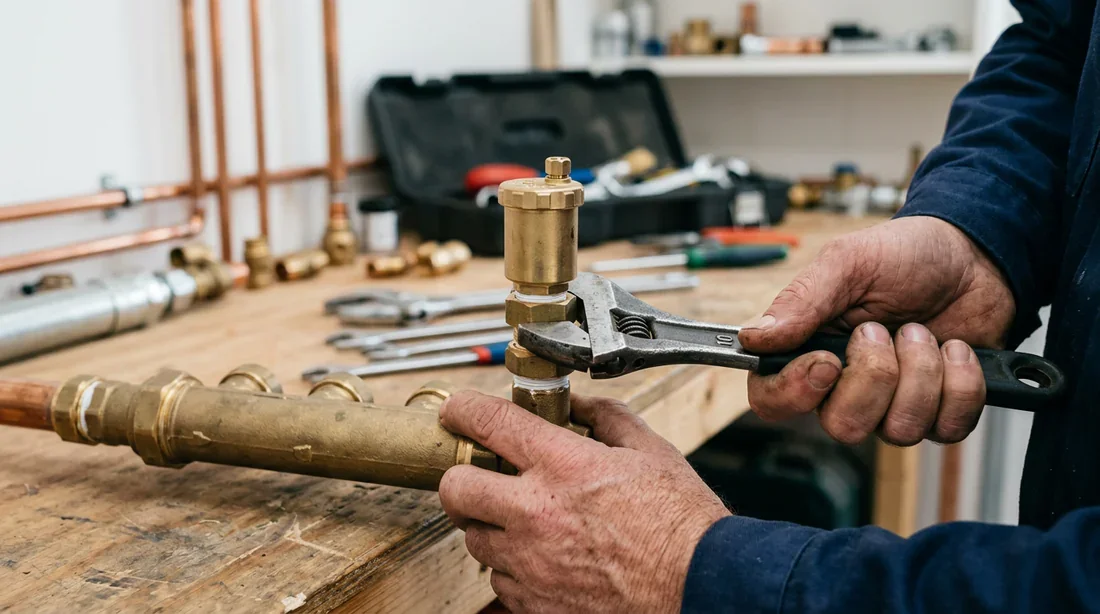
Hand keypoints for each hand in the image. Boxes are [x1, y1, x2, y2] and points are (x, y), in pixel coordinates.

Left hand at [438, 391, 729, 613]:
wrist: (699, 588)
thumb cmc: (681, 525)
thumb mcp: (651, 452)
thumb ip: (606, 418)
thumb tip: (580, 405)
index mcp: (563, 466)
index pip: (489, 423)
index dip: (463, 410)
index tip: (458, 410)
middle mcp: (536, 513)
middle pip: (456, 488)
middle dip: (461, 478)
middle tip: (479, 477)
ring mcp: (531, 563)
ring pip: (474, 540)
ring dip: (489, 526)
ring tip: (524, 524)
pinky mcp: (536, 604)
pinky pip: (501, 582)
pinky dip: (514, 569)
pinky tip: (544, 560)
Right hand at [739, 216, 1014, 445]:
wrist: (973, 257)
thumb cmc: (904, 255)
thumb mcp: (848, 262)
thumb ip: (801, 300)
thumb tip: (754, 337)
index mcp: (806, 350)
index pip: (772, 400)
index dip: (795, 393)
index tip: (828, 362)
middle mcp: (843, 387)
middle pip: (842, 425)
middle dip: (876, 376)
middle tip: (885, 330)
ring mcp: (892, 404)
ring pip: (897, 430)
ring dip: (922, 372)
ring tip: (923, 332)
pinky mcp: (939, 412)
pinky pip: (947, 428)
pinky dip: (961, 383)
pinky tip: (955, 350)